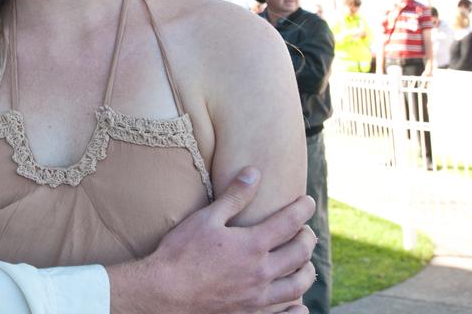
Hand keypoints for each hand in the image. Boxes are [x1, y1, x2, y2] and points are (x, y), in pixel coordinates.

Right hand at [106, 167, 315, 313]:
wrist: (164, 291)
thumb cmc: (181, 252)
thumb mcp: (206, 218)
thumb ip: (234, 196)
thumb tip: (254, 173)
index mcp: (252, 245)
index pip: (289, 222)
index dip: (303, 209)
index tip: (308, 202)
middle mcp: (261, 272)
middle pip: (299, 253)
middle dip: (307, 238)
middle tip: (305, 231)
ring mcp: (256, 296)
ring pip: (298, 285)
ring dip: (307, 271)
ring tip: (305, 262)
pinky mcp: (248, 313)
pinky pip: (284, 313)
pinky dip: (296, 308)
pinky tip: (298, 304)